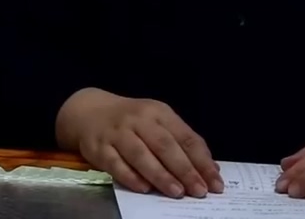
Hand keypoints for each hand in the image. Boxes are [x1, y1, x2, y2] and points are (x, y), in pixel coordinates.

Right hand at [60, 89, 223, 198]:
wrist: (88, 111)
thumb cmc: (131, 121)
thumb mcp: (157, 122)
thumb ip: (182, 142)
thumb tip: (210, 169)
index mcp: (158, 112)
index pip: (185, 136)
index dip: (201, 161)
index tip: (215, 183)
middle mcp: (137, 120)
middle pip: (164, 145)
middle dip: (184, 169)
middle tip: (199, 190)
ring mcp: (116, 133)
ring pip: (140, 154)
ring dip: (160, 174)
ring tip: (176, 192)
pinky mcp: (98, 147)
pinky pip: (116, 164)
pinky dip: (130, 177)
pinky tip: (144, 188)